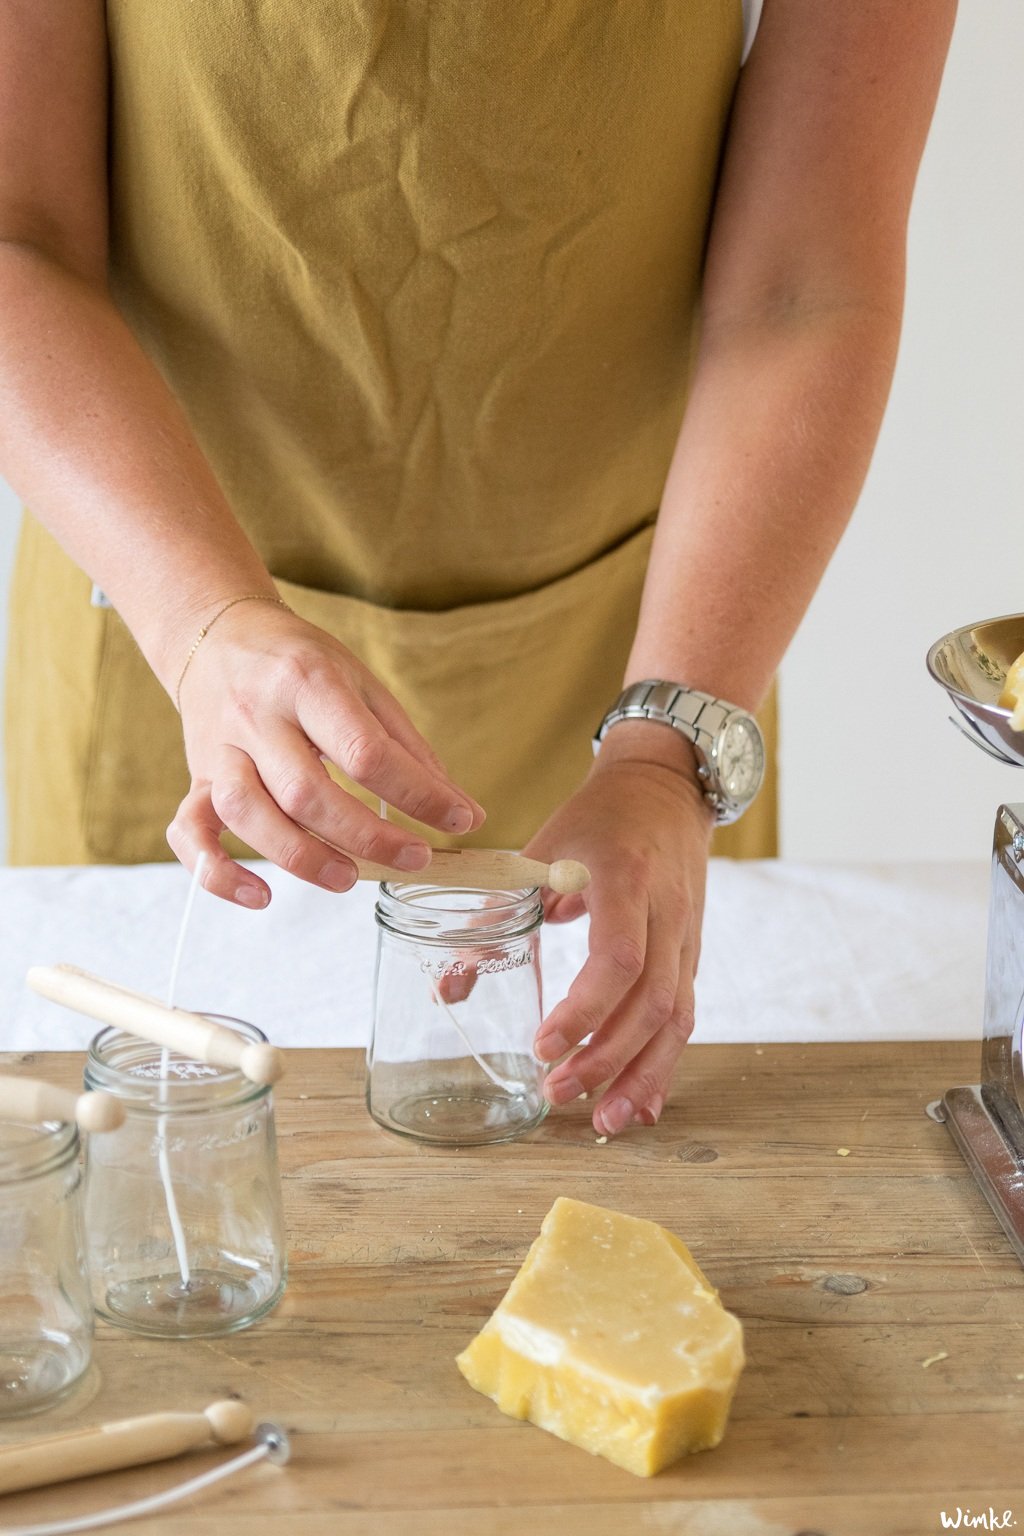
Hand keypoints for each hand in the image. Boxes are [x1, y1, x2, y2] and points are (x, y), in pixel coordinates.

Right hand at [166, 599, 484, 906]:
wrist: (216, 635)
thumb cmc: (300, 664)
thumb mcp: (363, 684)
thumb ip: (408, 748)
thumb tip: (461, 811)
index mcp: (308, 682)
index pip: (365, 751)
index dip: (418, 794)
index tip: (459, 820)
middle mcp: (257, 716)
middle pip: (306, 792)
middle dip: (368, 836)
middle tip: (414, 858)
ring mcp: (219, 750)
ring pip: (249, 815)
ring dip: (303, 857)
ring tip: (349, 878)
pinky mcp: (196, 778)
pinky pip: (190, 833)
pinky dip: (219, 874)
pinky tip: (262, 896)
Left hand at [525, 723, 713, 1136]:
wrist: (667, 787)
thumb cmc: (600, 816)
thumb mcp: (542, 850)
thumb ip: (495, 915)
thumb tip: (447, 989)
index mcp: (627, 880)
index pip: (619, 959)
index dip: (584, 1010)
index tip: (542, 1044)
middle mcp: (667, 915)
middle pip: (653, 1003)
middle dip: (606, 1058)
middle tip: (557, 1092)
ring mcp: (687, 939)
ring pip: (677, 1020)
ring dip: (642, 1076)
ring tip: (604, 1123)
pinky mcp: (691, 957)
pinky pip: (684, 1018)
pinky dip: (662, 1066)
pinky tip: (639, 1106)